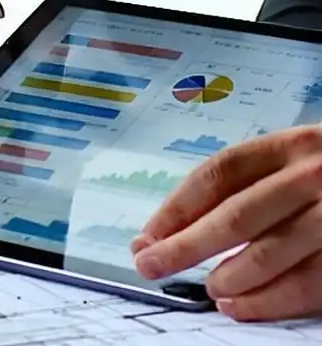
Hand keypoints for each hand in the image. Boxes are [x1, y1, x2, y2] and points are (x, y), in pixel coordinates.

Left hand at [131, 125, 321, 320]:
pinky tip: (241, 306)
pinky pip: (309, 282)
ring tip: (208, 289)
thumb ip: (252, 186)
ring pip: (270, 252)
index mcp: (292, 144)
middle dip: (184, 246)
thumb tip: (175, 230)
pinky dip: (268, 300)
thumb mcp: (300, 162)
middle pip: (235, 214)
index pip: (218, 174)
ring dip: (228, 277)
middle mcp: (315, 174)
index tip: (147, 235)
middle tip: (150, 265)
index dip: (176, 208)